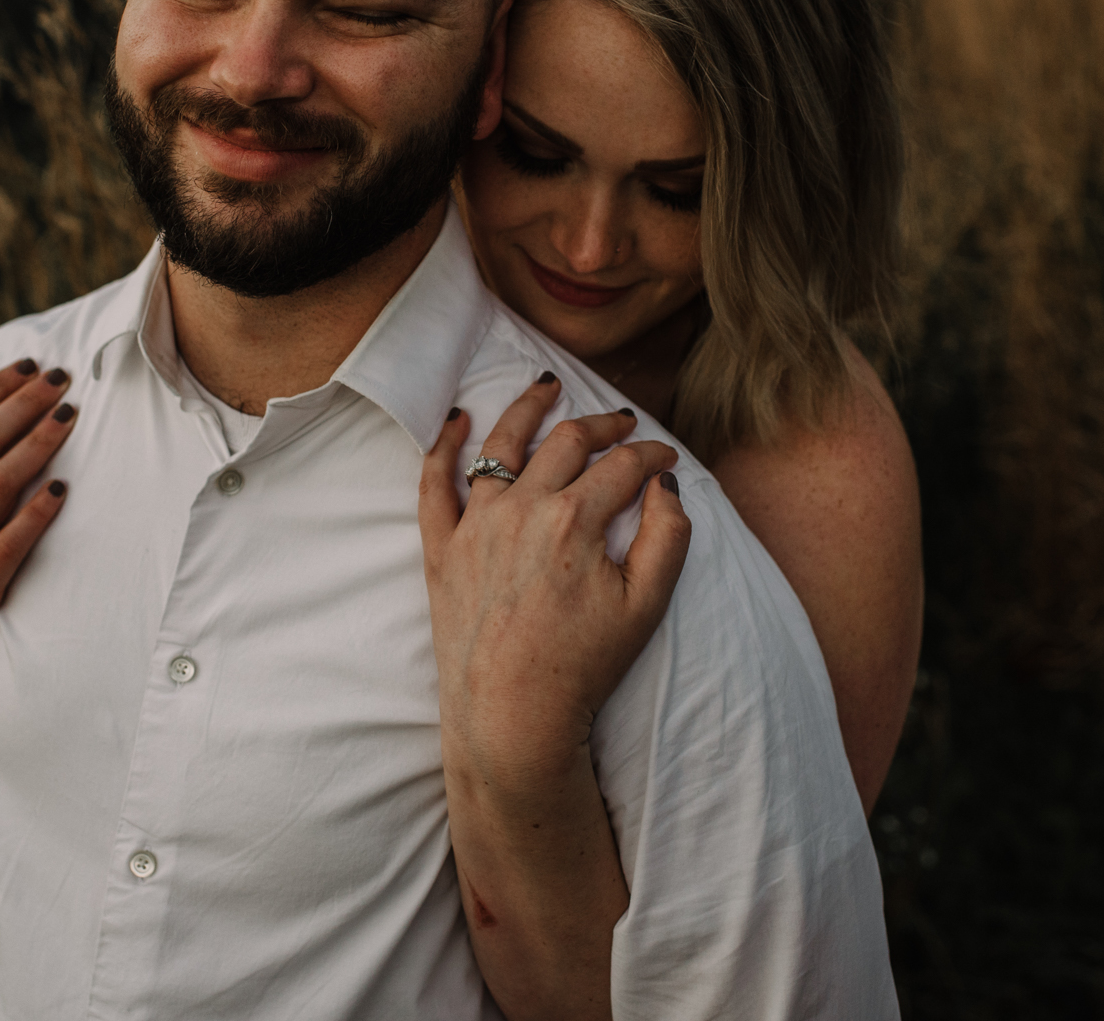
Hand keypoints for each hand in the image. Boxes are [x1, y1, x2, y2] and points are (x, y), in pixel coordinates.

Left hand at [419, 375, 689, 795]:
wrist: (511, 716)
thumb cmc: (582, 667)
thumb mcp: (646, 605)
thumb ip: (668, 536)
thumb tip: (666, 484)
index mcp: (576, 519)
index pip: (622, 465)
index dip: (651, 454)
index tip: (666, 456)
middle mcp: (523, 508)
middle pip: (568, 443)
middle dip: (602, 425)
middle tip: (622, 421)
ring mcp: (476, 525)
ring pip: (502, 445)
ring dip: (527, 409)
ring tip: (546, 387)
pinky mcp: (442, 548)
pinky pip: (435, 483)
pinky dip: (443, 446)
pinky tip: (457, 420)